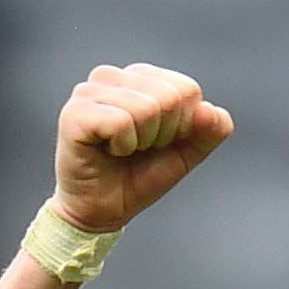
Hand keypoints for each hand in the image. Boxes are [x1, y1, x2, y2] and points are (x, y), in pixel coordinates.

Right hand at [51, 63, 232, 235]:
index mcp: (139, 77)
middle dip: (162, 135)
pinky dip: (122, 146)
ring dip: (141, 142)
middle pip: (169, 97)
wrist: (102, 212)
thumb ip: (206, 133)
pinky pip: (121, 122)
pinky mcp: (75, 113)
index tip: (157, 143)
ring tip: (121, 150)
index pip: (187, 89)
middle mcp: (112, 76)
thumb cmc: (137, 177)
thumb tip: (213, 113)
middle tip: (138, 149)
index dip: (181, 126)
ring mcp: (89, 91)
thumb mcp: (182, 155)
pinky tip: (107, 151)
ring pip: (146, 108)